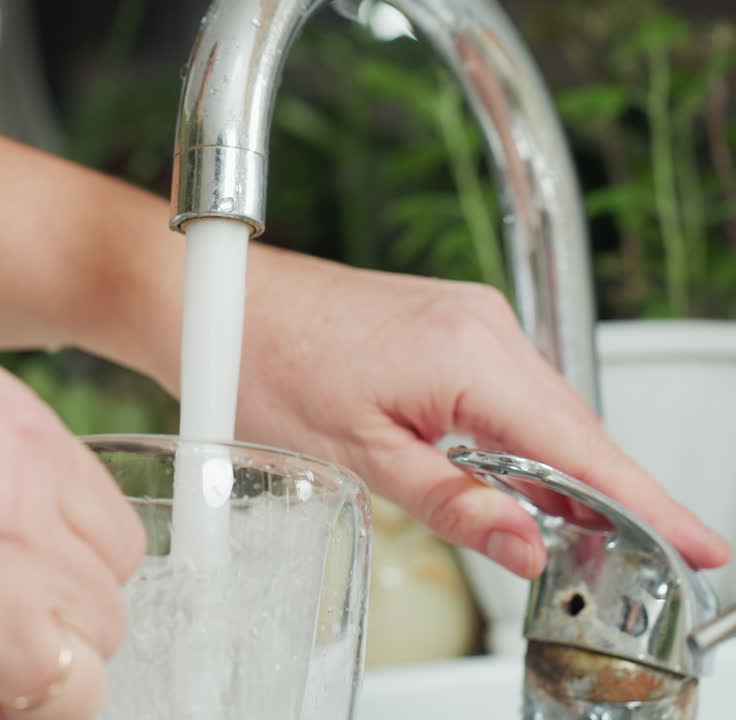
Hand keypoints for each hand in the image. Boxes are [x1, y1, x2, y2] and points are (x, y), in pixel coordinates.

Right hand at [0, 300, 143, 718]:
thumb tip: (17, 472)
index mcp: (21, 445)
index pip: (119, 544)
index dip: (82, 567)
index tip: (51, 577)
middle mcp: (11, 530)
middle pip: (103, 620)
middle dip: (61, 627)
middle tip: (3, 621)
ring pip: (68, 691)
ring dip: (30, 684)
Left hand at [236, 245, 729, 577]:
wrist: (220, 303)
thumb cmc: (265, 361)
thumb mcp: (357, 456)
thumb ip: (452, 503)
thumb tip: (525, 546)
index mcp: (468, 355)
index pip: (582, 444)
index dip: (649, 502)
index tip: (701, 544)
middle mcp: (482, 325)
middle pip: (573, 427)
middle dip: (610, 494)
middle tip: (642, 561)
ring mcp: (469, 318)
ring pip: (544, 410)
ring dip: (562, 468)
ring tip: (583, 534)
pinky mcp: (451, 325)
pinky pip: (512, 390)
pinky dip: (525, 438)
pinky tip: (519, 479)